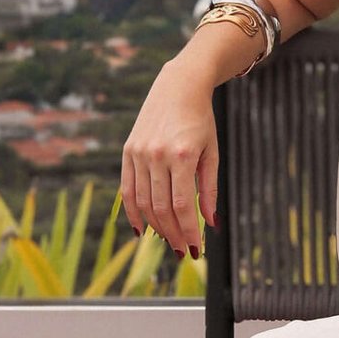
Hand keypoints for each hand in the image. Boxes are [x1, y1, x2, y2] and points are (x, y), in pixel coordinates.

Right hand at [121, 53, 220, 257]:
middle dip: (172, 235)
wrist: (178, 86)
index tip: (195, 249)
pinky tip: (141, 229)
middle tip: (181, 251)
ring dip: (155, 227)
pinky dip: (132, 212)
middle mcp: (156, 155)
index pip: (182, 206)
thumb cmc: (201, 120)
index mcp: (181, 155)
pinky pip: (126, 189)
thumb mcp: (211, 152)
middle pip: (161, 208)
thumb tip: (210, 223)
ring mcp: (139, 153)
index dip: (188, 232)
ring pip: (143, 202)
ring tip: (168, 241)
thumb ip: (209, 189)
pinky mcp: (128, 151)